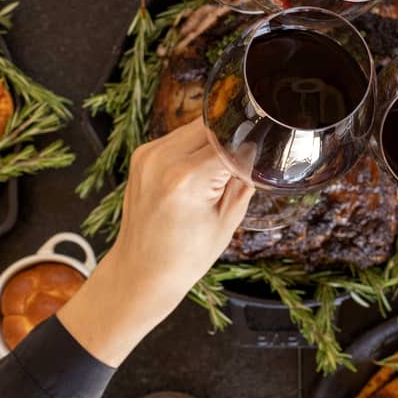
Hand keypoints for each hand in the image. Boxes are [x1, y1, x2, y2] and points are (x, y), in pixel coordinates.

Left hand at [114, 119, 253, 301]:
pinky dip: (193, 148)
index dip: (248, 148)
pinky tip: (195, 174)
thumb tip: (253, 154)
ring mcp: (148, 154)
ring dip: (212, 142)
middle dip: (231, 141)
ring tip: (213, 176)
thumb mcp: (227, 222)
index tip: (257, 159)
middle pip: (212, 125)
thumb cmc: (183, 257)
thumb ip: (242, 182)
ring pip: (195, 127)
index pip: (231, 141)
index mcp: (187, 178)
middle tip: (237, 169)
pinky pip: (177, 137)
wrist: (140, 271)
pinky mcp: (141, 155)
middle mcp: (163, 159)